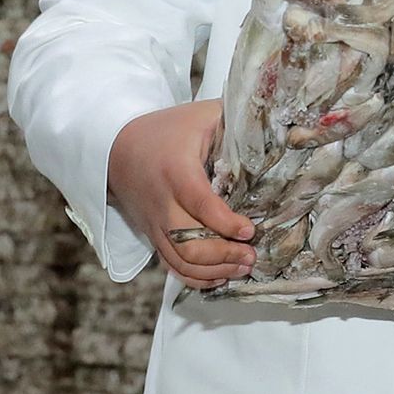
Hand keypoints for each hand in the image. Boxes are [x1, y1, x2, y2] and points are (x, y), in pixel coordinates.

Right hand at [106, 100, 255, 288]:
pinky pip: (171, 266)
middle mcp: (162, 203)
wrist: (116, 149)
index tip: (250, 230)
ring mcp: (155, 224)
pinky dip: (196, 278)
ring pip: (180, 261)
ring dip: (214, 271)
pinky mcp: (153, 236)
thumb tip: (277, 125)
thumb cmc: (167, 131)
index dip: (225, 222)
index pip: (199, 203)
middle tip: (251, 255)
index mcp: (176, 172)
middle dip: (223, 255)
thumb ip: (235, 120)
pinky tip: (220, 276)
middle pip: (188, 243)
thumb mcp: (201, 116)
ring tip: (242, 267)